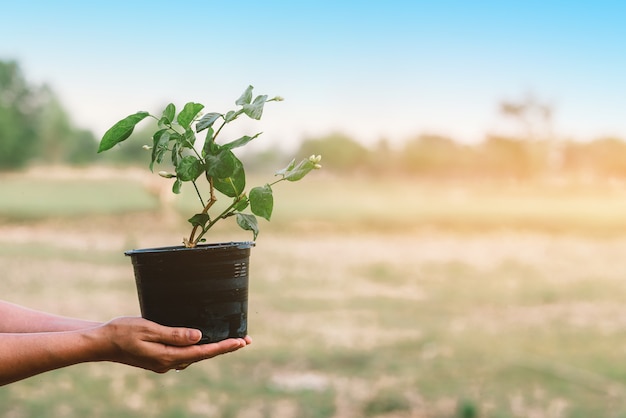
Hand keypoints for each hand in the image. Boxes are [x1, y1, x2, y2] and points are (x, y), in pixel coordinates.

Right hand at [95, 317, 250, 372]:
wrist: (101, 343)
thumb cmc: (123, 332)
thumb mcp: (150, 328)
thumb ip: (175, 334)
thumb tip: (199, 337)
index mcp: (167, 357)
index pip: (203, 352)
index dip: (224, 347)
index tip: (241, 342)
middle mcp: (168, 363)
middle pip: (203, 356)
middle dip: (225, 348)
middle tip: (246, 340)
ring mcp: (163, 363)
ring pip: (195, 356)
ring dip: (213, 348)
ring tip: (231, 340)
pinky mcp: (159, 359)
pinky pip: (185, 354)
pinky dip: (198, 348)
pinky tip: (203, 341)